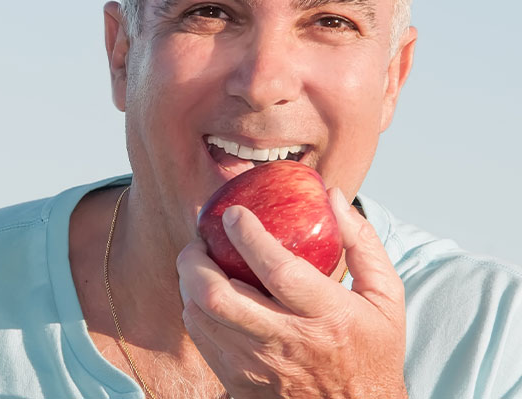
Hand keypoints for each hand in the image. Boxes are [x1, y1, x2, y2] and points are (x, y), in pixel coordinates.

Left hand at [176, 188, 406, 397]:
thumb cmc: (371, 352)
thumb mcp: (386, 298)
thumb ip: (362, 243)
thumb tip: (332, 196)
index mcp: (327, 315)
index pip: (278, 271)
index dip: (248, 237)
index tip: (233, 213)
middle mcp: (287, 342)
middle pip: (219, 297)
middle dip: (196, 261)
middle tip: (198, 241)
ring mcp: (258, 367)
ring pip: (201, 318)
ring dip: (189, 283)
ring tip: (197, 262)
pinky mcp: (239, 383)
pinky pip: (201, 339)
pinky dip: (194, 309)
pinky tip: (203, 294)